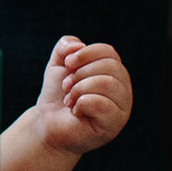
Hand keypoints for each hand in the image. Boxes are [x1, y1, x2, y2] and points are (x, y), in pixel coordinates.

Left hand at [37, 36, 130, 154]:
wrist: (48, 124)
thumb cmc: (58, 96)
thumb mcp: (58, 65)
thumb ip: (66, 46)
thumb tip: (78, 45)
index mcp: (113, 71)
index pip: (108, 52)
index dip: (85, 54)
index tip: (67, 64)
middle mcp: (123, 88)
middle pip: (110, 66)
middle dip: (80, 74)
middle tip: (66, 87)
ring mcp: (122, 107)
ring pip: (108, 83)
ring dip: (80, 89)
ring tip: (69, 99)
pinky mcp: (115, 124)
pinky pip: (103, 104)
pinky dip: (82, 104)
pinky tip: (76, 111)